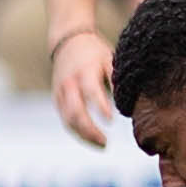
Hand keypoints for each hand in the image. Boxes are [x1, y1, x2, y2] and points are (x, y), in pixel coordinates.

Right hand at [51, 29, 114, 147]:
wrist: (68, 41)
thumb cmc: (94, 52)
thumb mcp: (109, 59)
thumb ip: (116, 79)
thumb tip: (128, 103)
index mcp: (85, 71)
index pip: (91, 91)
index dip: (100, 106)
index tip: (112, 120)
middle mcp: (70, 83)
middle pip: (75, 111)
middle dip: (90, 130)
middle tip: (106, 142)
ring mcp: (61, 92)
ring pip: (68, 120)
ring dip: (84, 136)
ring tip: (103, 145)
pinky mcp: (57, 99)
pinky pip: (65, 120)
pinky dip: (78, 132)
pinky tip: (92, 139)